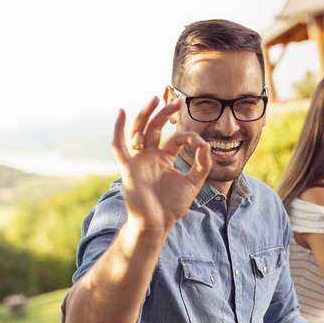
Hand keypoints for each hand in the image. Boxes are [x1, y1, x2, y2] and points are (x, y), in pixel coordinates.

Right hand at [112, 93, 211, 233]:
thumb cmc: (171, 206)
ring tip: (154, 98)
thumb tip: (206, 145)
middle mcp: (149, 156)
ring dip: (146, 114)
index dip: (189, 138)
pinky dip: (117, 129)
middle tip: (177, 100)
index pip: (176, 139)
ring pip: (139, 131)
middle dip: (165, 113)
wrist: (156, 224)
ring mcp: (137, 160)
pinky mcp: (127, 168)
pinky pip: (119, 146)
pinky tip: (120, 112)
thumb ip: (202, 165)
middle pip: (155, 127)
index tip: (201, 144)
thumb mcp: (193, 183)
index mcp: (163, 158)